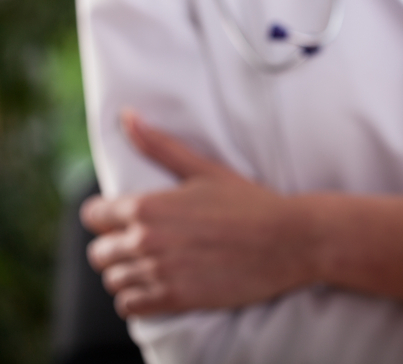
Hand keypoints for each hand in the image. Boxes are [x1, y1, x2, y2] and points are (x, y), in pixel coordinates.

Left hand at [81, 112, 314, 316]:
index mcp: (148, 206)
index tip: (123, 219)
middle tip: (143, 243)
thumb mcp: (205, 170)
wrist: (289, 240)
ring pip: (114, 280)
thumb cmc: (251, 202)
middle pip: (99, 253)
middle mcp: (146, 240)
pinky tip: (156, 287)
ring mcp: (159, 272)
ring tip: (152, 265)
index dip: (106, 217)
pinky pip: (130, 306)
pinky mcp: (175, 298)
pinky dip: (137, 299)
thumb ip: (160, 146)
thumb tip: (128, 116)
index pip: (93, 216)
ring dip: (128, 273)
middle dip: (115, 246)